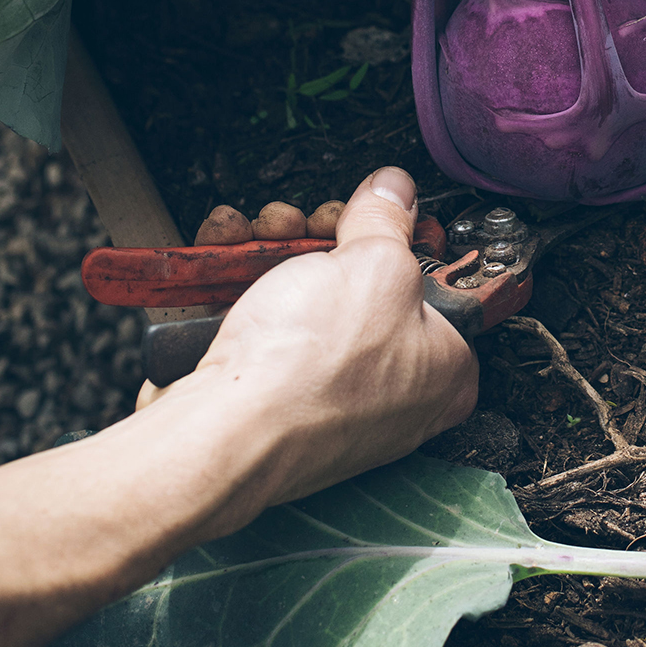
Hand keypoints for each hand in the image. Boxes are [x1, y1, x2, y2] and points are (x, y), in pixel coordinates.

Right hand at [0, 168, 474, 646]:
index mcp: (445, 375)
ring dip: (262, 251)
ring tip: (234, 224)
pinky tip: (209, 252)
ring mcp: (320, 411)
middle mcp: (391, 400)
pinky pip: (256, 333)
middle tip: (278, 215)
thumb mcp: (370, 269)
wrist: (200, 459)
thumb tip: (397, 187)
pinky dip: (231, 290)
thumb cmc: (306, 373)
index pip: (437, 284)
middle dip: (310, 236)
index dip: (390, 235)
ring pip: (300, 301)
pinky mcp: (256, 413)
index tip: (352, 208)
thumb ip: (391, 221)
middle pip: (359, 287)